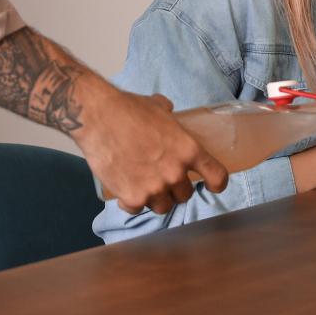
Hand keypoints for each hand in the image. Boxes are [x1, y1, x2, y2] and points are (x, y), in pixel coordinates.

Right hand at [71, 86, 230, 214]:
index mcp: (188, 150)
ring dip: (155, 198)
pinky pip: (137, 208)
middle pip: (185, 195)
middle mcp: (175, 173)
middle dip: (175, 189)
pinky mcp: (132, 197)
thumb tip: (167, 110)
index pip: (217, 176)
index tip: (212, 186)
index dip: (216, 183)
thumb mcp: (157, 107)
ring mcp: (154, 188)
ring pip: (163, 206)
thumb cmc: (127, 108)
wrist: (98, 117)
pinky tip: (124, 187)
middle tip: (162, 178)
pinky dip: (131, 201)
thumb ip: (168, 115)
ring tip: (142, 184)